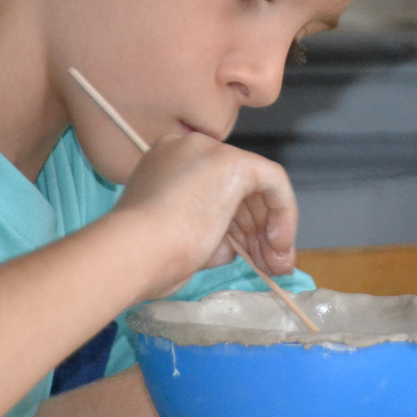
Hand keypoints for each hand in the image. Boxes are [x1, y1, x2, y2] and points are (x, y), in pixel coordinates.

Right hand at [110, 130, 298, 297]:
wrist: (133, 251)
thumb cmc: (144, 258)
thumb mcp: (177, 241)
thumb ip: (206, 234)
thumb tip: (234, 246)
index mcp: (162, 165)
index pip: (210, 191)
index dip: (233, 226)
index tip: (245, 256)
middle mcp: (186, 150)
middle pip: (234, 189)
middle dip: (256, 230)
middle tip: (269, 265)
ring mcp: (210, 152)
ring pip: (256, 187)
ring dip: (270, 230)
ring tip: (276, 266)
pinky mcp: (235, 162)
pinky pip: (273, 182)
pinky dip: (282, 213)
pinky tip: (278, 245)